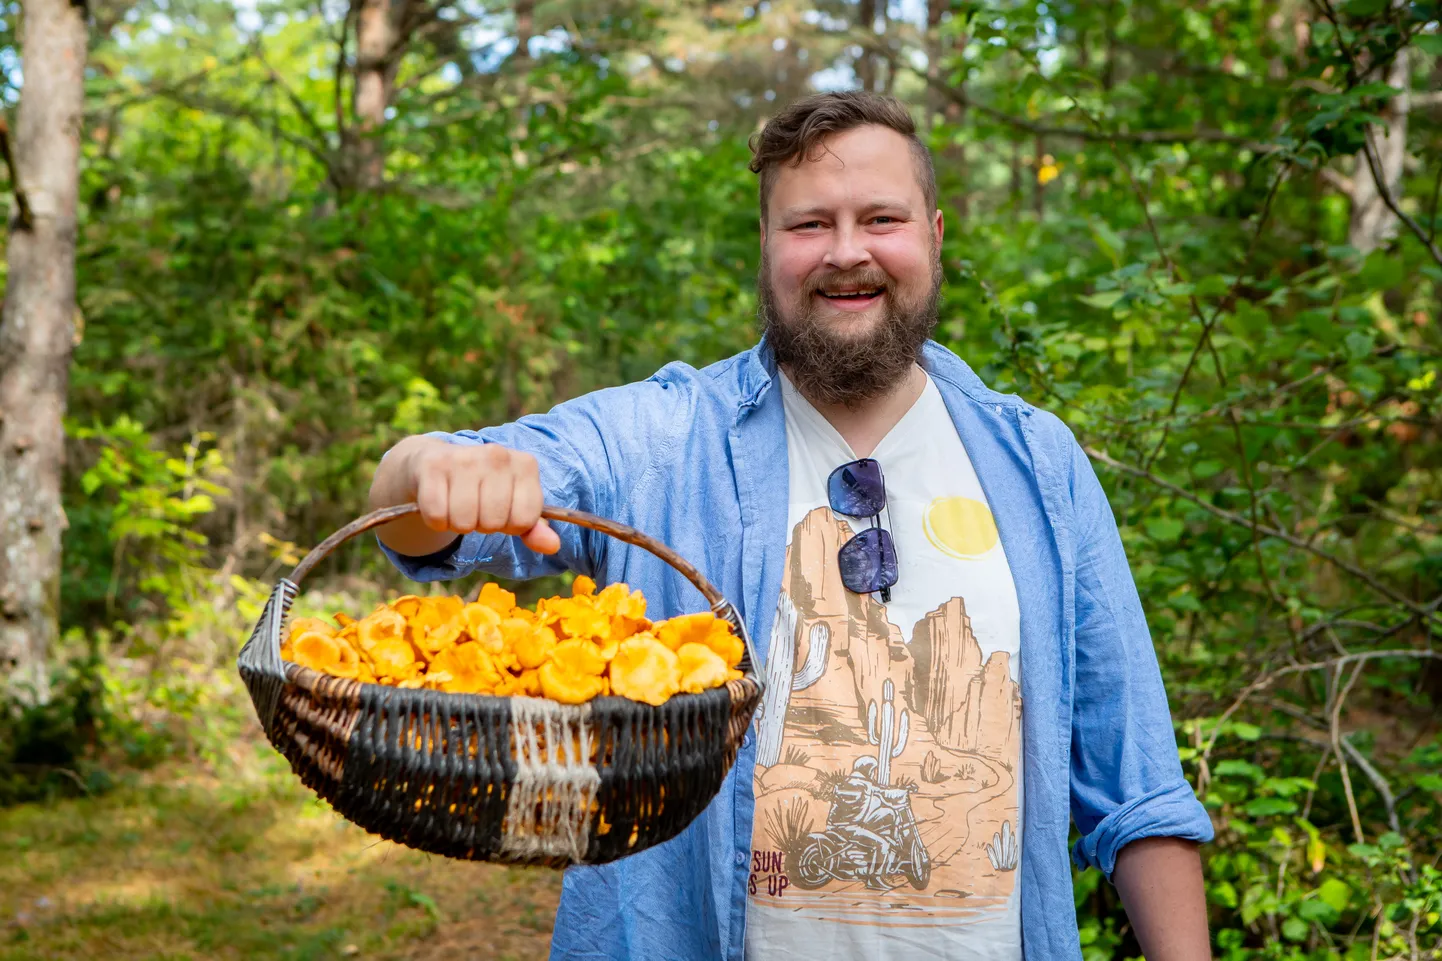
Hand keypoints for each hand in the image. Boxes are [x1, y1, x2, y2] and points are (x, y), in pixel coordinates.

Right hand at [371, 436, 560, 555]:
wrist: (435, 460)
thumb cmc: (482, 488)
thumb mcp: (513, 504)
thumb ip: (533, 528)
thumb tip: (553, 546)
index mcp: (525, 464)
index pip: (525, 520)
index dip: (510, 525)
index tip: (501, 510)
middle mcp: (498, 455)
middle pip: (493, 523)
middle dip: (482, 525)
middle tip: (475, 506)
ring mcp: (465, 457)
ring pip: (464, 523)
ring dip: (457, 523)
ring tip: (457, 503)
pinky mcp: (434, 466)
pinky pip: (437, 516)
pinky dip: (436, 520)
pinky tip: (439, 501)